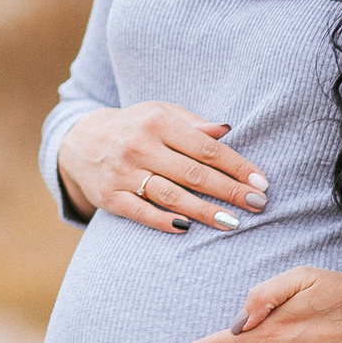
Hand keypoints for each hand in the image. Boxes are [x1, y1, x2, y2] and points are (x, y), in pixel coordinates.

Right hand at [57, 103, 267, 233]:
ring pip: (170, 195)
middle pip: (192, 173)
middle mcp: (139, 146)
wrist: (80, 141)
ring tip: (233, 223)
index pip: (205, 147)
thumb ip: (193, 123)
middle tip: (257, 204)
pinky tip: (188, 229)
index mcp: (157, 122)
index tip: (261, 182)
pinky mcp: (110, 197)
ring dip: (204, 211)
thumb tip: (227, 130)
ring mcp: (123, 173)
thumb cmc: (135, 127)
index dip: (236, 166)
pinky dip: (164, 221)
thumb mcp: (160, 113)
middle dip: (228, 191)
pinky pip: (141, 212)